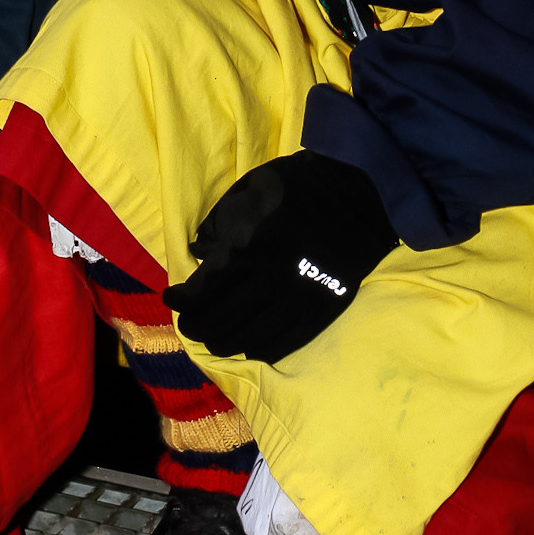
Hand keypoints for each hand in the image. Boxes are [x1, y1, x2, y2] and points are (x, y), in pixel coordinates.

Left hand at [163, 150, 397, 362]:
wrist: (362, 195)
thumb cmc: (298, 186)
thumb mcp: (249, 190)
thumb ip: (219, 224)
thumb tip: (199, 255)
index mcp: (249, 246)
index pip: (203, 290)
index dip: (181, 300)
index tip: (171, 297)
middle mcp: (270, 280)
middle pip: (220, 321)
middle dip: (197, 326)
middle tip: (189, 324)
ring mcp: (298, 300)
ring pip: (248, 338)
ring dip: (223, 342)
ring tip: (213, 338)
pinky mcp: (321, 312)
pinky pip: (282, 343)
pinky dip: (258, 348)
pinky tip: (248, 345)